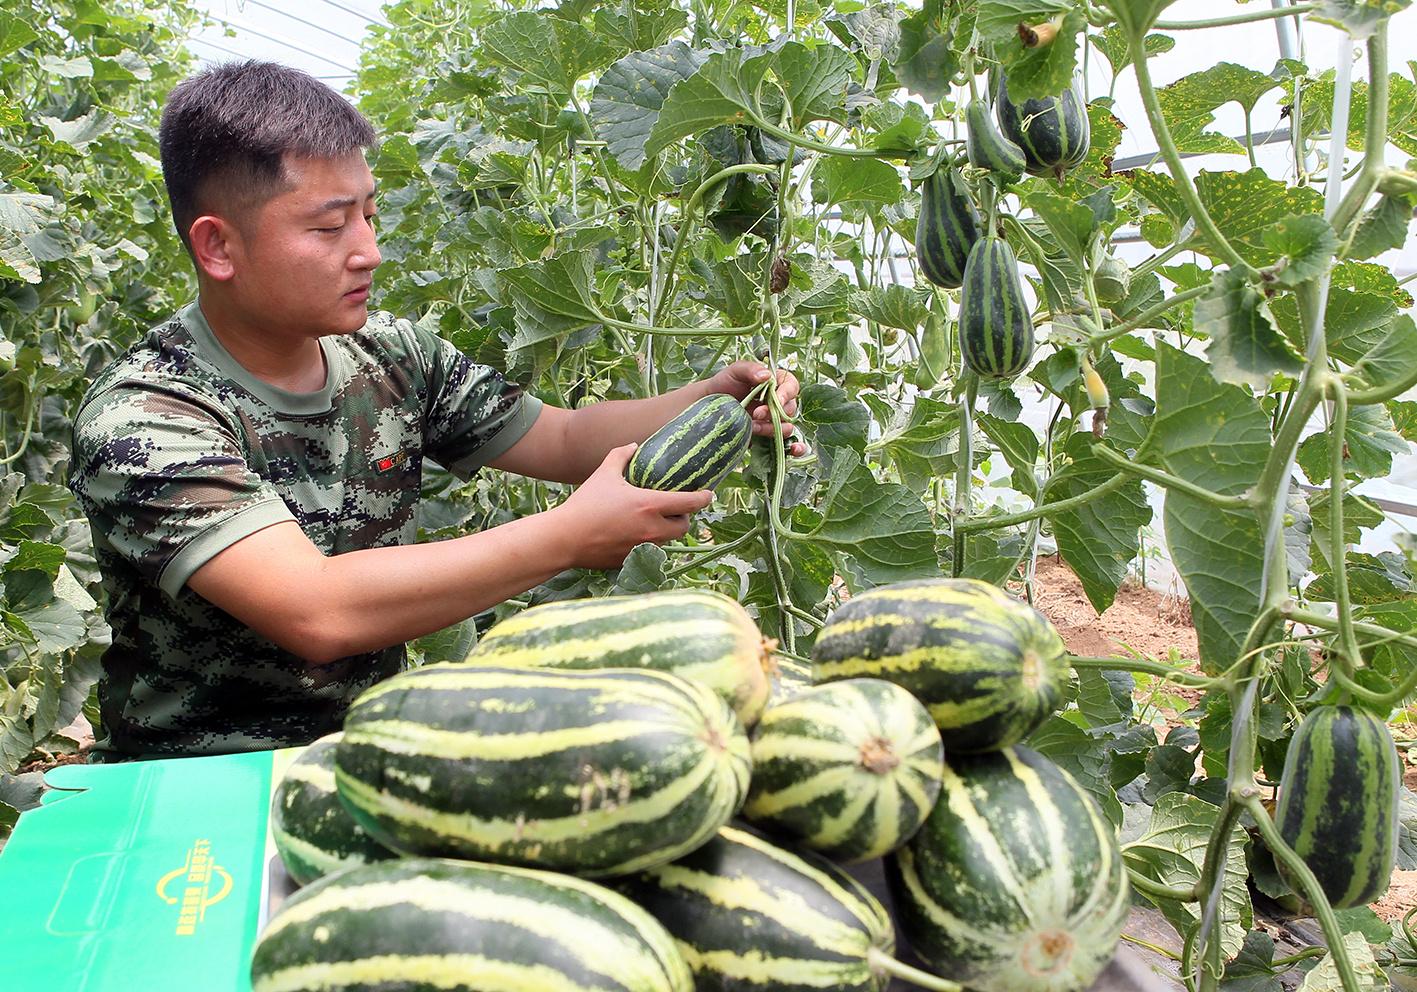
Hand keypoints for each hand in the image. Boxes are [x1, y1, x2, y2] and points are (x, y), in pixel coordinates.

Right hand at [552, 443, 713, 569]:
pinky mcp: (632, 560)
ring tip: (656, 520)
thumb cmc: (585, 504)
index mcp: (650, 505)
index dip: (704, 498)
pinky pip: (651, 551)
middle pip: (684, 526)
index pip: (691, 503)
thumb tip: (633, 445)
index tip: (708, 494)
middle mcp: (653, 529)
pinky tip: (636, 534)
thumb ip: (621, 456)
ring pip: (669, 541)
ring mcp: (644, 548)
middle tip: (676, 508)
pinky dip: (649, 542)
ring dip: (668, 531)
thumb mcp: (604, 474)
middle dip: (684, 517)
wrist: (565, 538)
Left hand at [706, 360, 806, 456]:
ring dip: (772, 428)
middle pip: (790, 408)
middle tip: (756, 413)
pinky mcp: (768, 435)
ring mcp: (774, 419)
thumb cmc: (724, 383)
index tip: (777, 399)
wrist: (711, 405)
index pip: (792, 386)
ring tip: (754, 426)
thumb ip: (751, 368)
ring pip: (787, 426)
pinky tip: (791, 449)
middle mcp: (779, 401)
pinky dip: (792, 447)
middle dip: (775, 413)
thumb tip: (766, 376)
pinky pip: (786, 442)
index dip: (787, 394)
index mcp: (776, 382)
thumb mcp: (736, 370)